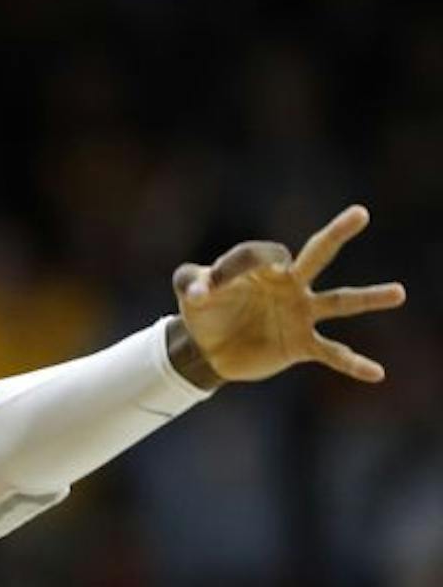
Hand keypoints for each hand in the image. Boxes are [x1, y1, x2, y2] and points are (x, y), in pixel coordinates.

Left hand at [172, 205, 405, 384]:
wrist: (206, 348)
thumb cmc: (203, 309)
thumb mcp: (189, 290)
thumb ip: (189, 281)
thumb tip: (203, 290)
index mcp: (262, 266)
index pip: (257, 256)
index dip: (230, 270)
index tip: (208, 290)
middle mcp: (288, 284)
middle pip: (317, 253)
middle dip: (337, 233)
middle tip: (360, 213)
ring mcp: (299, 313)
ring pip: (339, 301)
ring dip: (368, 298)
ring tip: (399, 293)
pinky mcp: (300, 344)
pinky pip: (332, 353)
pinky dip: (352, 363)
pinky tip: (377, 373)